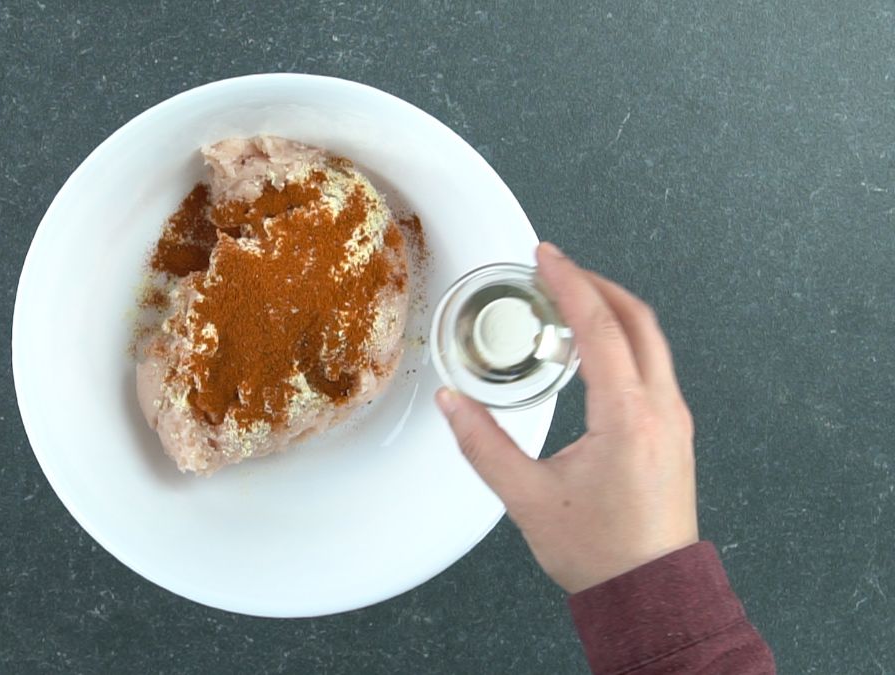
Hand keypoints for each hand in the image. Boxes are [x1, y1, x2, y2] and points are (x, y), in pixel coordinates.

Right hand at [436, 242, 697, 593]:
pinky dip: (625, 340)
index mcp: (627, 418)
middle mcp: (661, 410)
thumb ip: (483, 444)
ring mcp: (674, 420)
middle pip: (637, 319)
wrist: (651, 594)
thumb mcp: (527, 498)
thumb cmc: (601, 553)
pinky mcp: (673, 433)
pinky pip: (654, 365)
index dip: (569, 283)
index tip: (545, 257)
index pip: (599, 328)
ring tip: (571, 302)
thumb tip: (453, 404)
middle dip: (595, 284)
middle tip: (556, 269)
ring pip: (651, 340)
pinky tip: (595, 350)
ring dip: (612, 310)